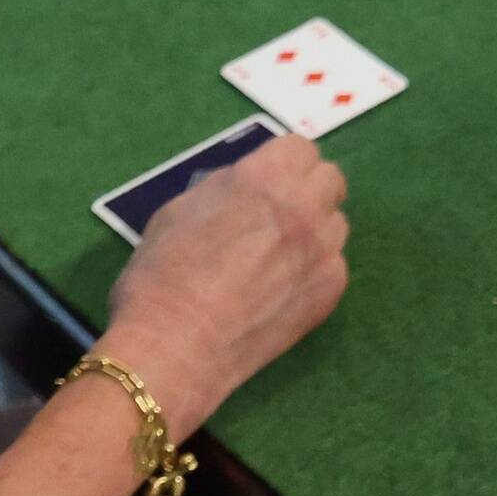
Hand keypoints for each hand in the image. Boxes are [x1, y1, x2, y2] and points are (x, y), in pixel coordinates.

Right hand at [103, 132, 350, 421]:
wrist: (174, 346)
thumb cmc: (161, 275)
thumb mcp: (180, 210)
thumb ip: (224, 189)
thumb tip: (245, 187)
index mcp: (265, 176)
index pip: (301, 149)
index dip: (283, 165)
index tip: (270, 183)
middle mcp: (304, 206)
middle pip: (329, 180)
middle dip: (307, 191)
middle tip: (279, 216)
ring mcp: (323, 249)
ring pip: (335, 224)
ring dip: (313, 231)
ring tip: (276, 260)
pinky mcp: (330, 291)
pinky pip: (333, 266)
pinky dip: (312, 272)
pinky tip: (280, 292)